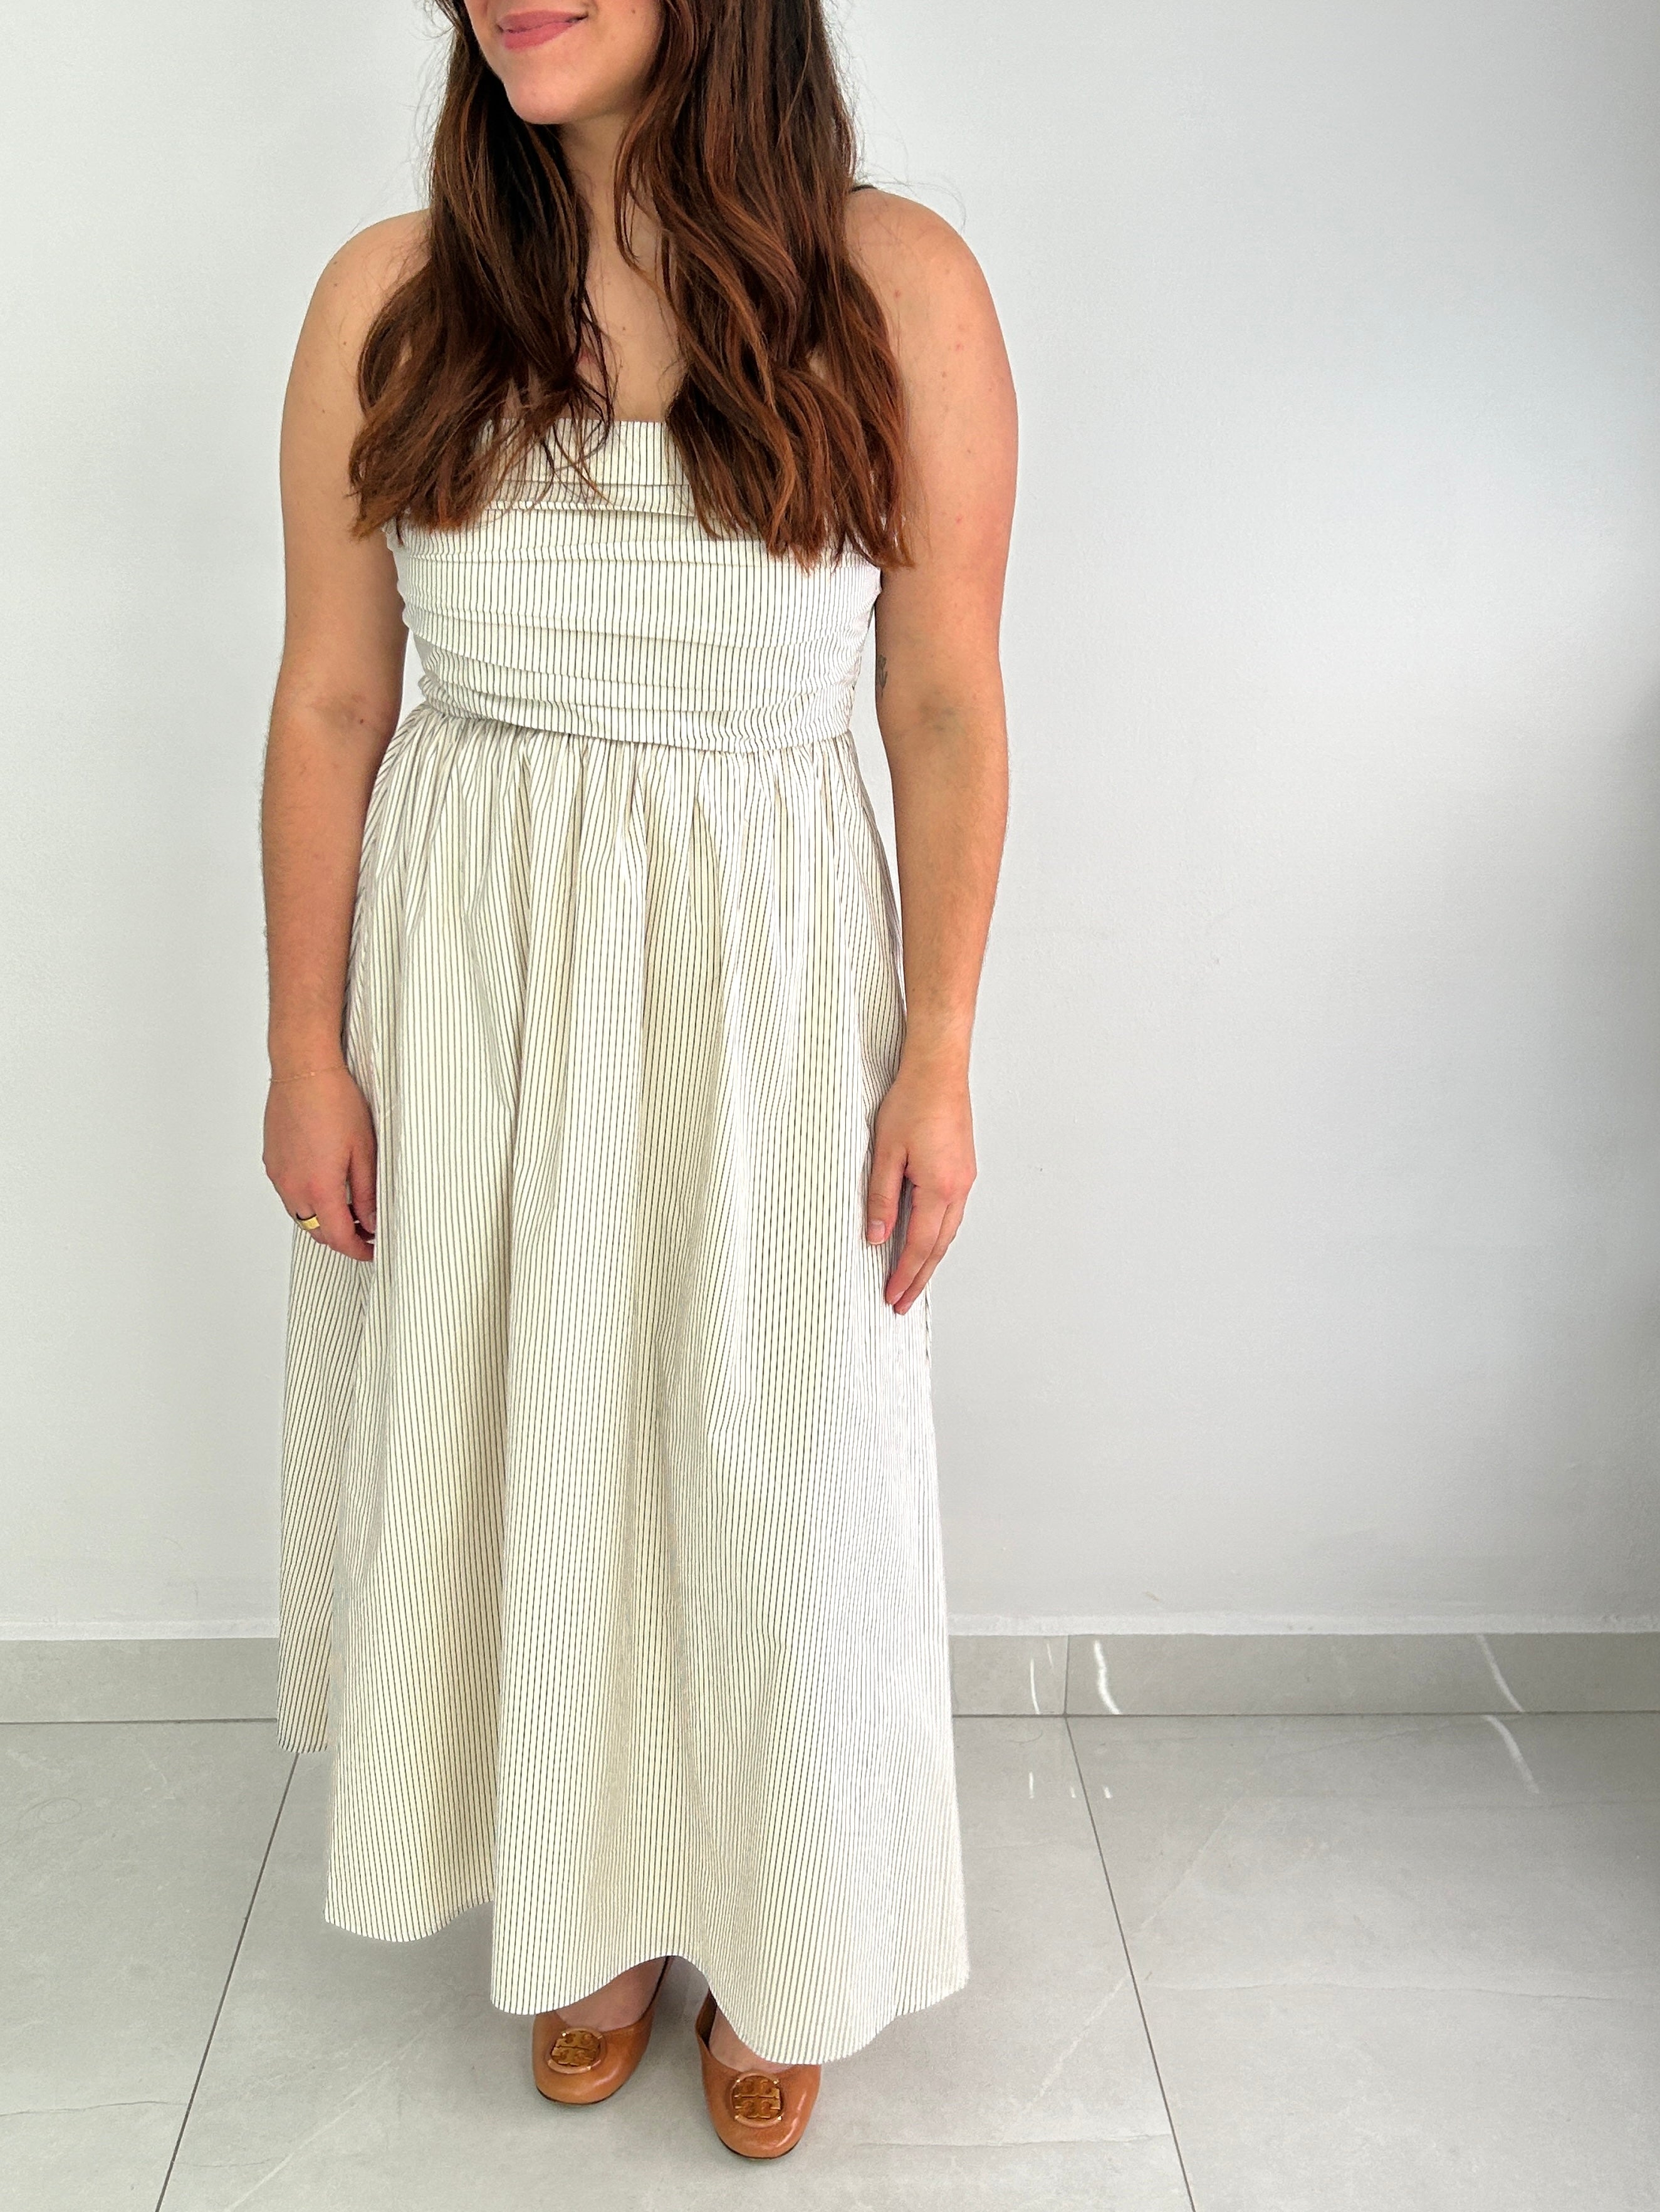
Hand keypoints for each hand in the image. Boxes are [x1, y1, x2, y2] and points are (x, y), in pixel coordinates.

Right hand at [264, 1065, 377, 1262]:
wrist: (303, 1071)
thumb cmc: (335, 1102)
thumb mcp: (364, 1151)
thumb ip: (367, 1193)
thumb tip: (371, 1222)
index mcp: (319, 1187)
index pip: (338, 1237)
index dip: (358, 1250)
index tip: (373, 1250)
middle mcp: (293, 1186)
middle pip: (317, 1231)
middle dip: (342, 1238)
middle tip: (366, 1231)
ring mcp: (278, 1175)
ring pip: (301, 1215)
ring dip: (324, 1220)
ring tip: (350, 1208)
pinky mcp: (272, 1162)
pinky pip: (289, 1194)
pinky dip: (308, 1201)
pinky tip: (327, 1185)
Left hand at [865, 1053, 975, 1314]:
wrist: (939, 1070)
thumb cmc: (912, 1102)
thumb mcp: (885, 1152)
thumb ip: (881, 1198)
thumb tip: (877, 1237)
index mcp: (939, 1188)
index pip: (920, 1246)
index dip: (905, 1275)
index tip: (892, 1297)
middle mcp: (958, 1188)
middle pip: (939, 1247)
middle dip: (919, 1277)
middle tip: (902, 1303)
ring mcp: (964, 1179)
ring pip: (948, 1232)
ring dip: (930, 1259)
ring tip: (913, 1280)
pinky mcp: (963, 1169)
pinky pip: (952, 1214)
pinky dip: (938, 1236)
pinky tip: (927, 1241)